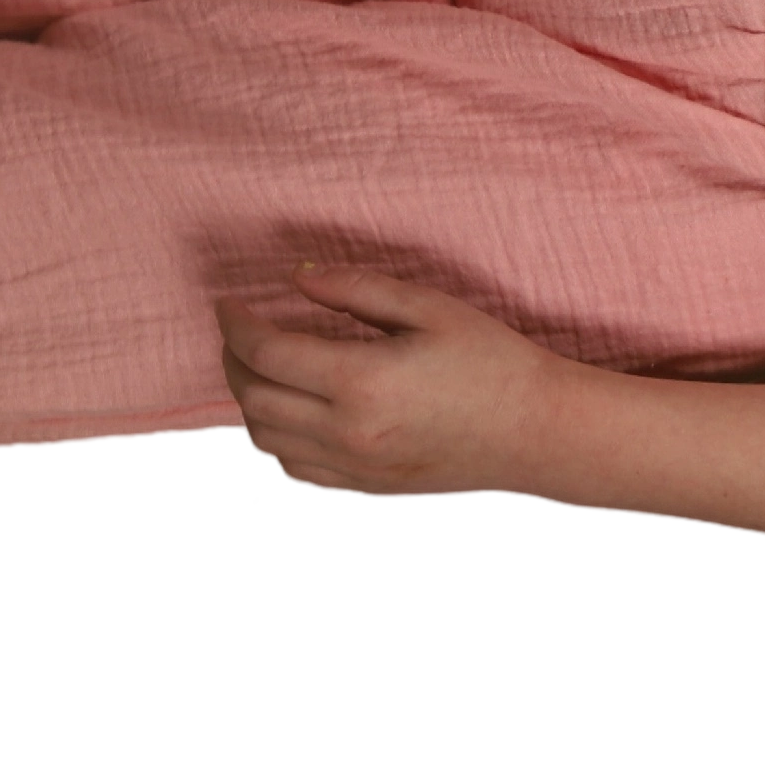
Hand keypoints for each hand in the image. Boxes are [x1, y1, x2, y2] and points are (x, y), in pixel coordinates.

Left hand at [214, 261, 582, 500]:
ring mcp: (353, 466)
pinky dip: (276, 439)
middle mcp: (347, 431)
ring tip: (263, 370)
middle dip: (233, 358)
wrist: (536, 431)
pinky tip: (292, 413)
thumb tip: (297, 279)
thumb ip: (357, 289)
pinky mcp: (364, 486)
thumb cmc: (491, 360)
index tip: (228, 304)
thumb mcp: (430, 308)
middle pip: (252, 397)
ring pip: (265, 439)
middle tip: (241, 331)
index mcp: (362, 380)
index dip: (236, 324)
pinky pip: (294, 468)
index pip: (265, 353)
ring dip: (250, 401)